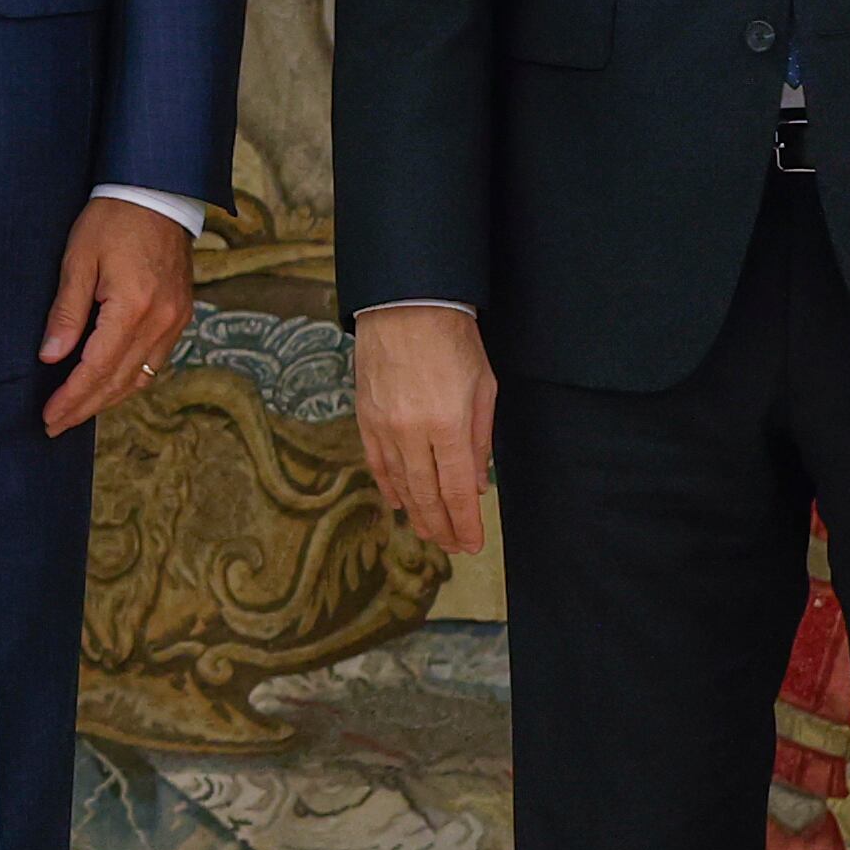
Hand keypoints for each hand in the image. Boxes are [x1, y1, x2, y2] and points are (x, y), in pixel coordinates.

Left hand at [37, 198, 195, 435]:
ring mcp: (176, 320)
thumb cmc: (112, 219)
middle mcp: (161, 320)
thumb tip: (50, 358)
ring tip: (76, 412)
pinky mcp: (181, 315)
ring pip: (141, 377)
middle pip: (120, 381)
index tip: (49, 416)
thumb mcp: (78, 260)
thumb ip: (66, 313)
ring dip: (108, 399)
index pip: (97, 368)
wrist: (158, 192)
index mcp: (134, 306)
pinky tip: (108, 385)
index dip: (72, 397)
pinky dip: (129, 379)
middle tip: (55, 425)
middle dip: (85, 407)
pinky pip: (155, 361)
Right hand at [352, 303, 496, 556]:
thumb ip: (480, 439)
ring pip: (400, 484)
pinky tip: (399, 502)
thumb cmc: (454, 339)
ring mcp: (384, 426)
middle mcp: (413, 432)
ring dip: (416, 513)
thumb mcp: (483, 387)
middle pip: (427, 495)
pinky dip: (388, 485)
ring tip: (430, 533)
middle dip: (442, 527)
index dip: (465, 522)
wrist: (406, 302)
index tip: (472, 544)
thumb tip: (478, 484)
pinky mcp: (365, 416)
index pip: (458, 490)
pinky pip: (376, 462)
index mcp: (448, 425)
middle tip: (453, 547)